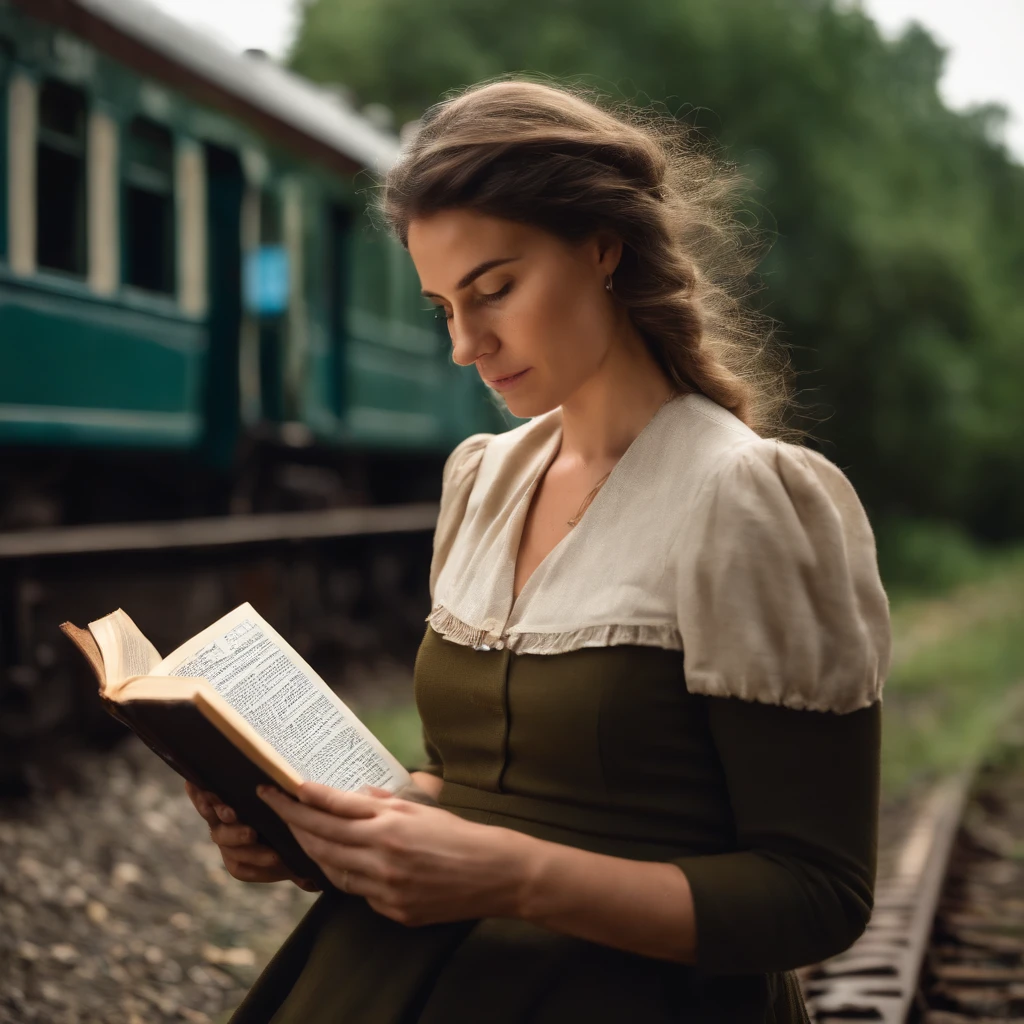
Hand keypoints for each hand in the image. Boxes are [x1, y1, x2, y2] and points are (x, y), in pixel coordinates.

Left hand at [184, 781, 319, 891]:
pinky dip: (197, 794)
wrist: (279, 831)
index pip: (243, 865)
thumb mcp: (297, 862)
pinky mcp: (215, 810)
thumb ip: (301, 873)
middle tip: (252, 833)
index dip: (258, 860)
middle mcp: (229, 848)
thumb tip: (310, 882)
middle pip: (228, 844)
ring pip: (215, 824)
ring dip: (218, 815)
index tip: (276, 857)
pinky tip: (192, 783)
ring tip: (225, 809)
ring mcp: (221, 829)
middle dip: (238, 838)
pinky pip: (204, 803)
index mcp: (244, 865)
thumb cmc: (291, 847)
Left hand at [258, 782, 530, 925]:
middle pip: (322, 838)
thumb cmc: (458, 833)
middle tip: (273, 806)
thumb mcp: (419, 807)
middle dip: (293, 821)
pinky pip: (356, 891)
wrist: (494, 873)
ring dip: (310, 850)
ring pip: (331, 868)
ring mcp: (385, 887)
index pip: (332, 808)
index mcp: (390, 824)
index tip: (279, 787)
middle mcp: (382, 855)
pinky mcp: (392, 910)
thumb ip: (380, 802)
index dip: (301, 798)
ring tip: (296, 833)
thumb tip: (346, 798)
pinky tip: (334, 863)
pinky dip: (342, 875)